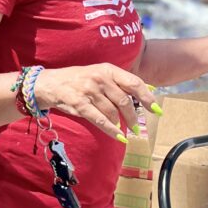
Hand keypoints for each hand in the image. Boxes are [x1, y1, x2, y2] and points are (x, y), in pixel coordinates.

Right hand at [33, 64, 158, 141]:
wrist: (51, 84)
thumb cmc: (81, 80)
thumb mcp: (102, 74)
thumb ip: (122, 82)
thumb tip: (149, 90)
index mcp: (108, 69)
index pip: (134, 83)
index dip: (147, 98)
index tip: (156, 110)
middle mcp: (100, 78)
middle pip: (124, 101)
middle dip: (133, 117)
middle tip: (136, 127)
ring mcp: (89, 90)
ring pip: (112, 112)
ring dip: (119, 123)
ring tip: (121, 128)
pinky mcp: (79, 104)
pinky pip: (100, 120)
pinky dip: (111, 131)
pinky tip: (119, 137)